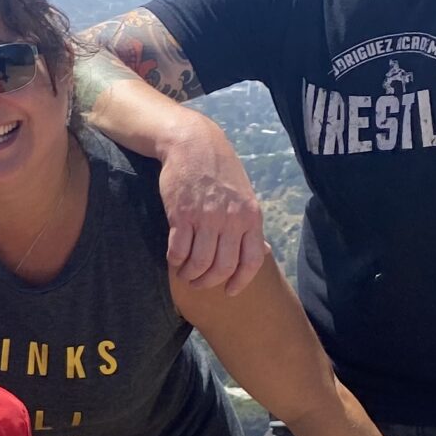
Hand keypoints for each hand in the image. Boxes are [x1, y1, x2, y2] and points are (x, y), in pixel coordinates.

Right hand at [153, 120, 267, 295]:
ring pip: (199, 263)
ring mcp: (206, 217)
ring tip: (184, 275)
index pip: (252, 260)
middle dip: (209, 282)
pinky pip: (178, 250)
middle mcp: (231, 219)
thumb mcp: (244, 194)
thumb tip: (261, 250)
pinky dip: (175, 261)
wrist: (193, 144)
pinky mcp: (181, 215)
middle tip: (199, 283)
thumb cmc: (219, 170)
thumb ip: (249, 224)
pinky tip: (174, 260)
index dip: (241, 281)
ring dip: (190, 275)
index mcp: (251, 216)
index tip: (229, 291)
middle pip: (222, 267)